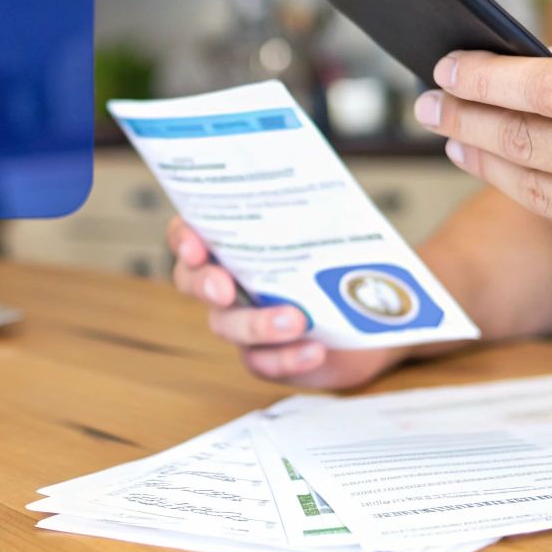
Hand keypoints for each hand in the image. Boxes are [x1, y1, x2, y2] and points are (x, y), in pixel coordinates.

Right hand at [165, 216, 404, 387]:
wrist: (369, 310)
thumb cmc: (338, 260)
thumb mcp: (325, 229)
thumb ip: (310, 212)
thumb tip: (320, 189)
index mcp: (233, 243)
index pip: (187, 234)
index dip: (182, 240)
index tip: (196, 246)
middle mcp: (228, 282)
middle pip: (194, 283)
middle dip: (205, 284)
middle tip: (224, 288)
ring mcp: (243, 322)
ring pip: (228, 326)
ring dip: (258, 324)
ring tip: (295, 319)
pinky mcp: (266, 356)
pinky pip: (263, 362)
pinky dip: (288, 358)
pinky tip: (314, 349)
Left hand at [414, 25, 551, 299]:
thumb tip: (537, 59)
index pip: (551, 89)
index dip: (487, 79)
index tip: (448, 69)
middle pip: (528, 141)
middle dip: (465, 119)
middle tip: (429, 105)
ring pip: (535, 189)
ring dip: (482, 160)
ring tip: (455, 138)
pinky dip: (538, 194)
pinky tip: (519, 172)